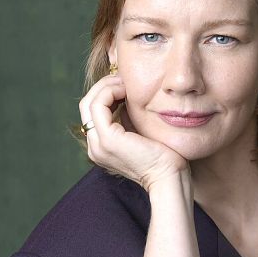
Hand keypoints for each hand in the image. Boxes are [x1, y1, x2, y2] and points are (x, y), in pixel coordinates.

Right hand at [78, 74, 188, 191]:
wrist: (170, 178)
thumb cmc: (165, 157)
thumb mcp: (142, 133)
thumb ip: (130, 119)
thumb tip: (128, 97)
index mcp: (102, 147)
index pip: (94, 112)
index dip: (106, 93)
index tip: (126, 84)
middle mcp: (95, 147)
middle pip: (87, 105)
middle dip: (104, 86)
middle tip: (124, 78)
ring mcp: (98, 144)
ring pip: (89, 102)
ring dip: (107, 86)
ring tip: (125, 82)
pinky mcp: (108, 139)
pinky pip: (98, 105)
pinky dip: (110, 91)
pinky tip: (127, 90)